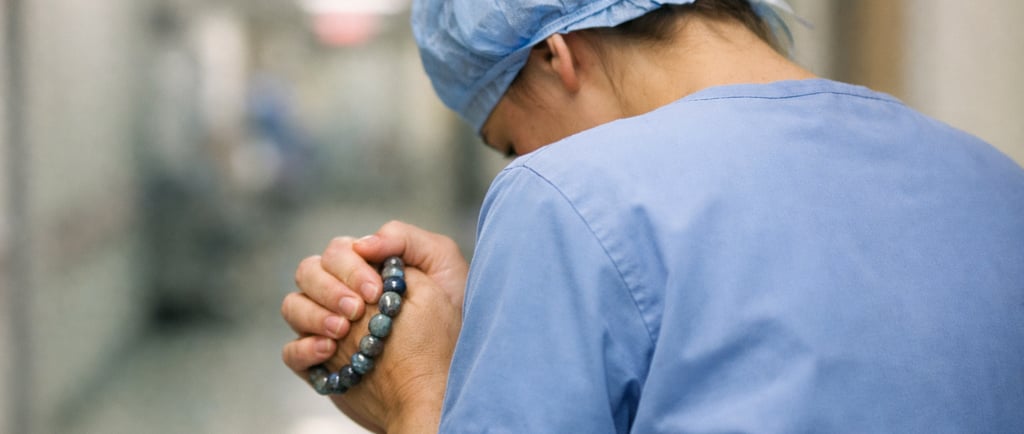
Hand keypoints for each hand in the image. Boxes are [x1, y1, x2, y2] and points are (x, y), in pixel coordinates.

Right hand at [281, 221, 468, 429]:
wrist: (446, 380)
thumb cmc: (450, 320)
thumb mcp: (443, 265)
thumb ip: (405, 239)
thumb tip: (361, 243)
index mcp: (366, 268)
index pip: (338, 251)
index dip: (350, 267)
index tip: (375, 291)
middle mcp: (341, 294)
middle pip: (308, 272)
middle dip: (330, 289)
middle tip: (357, 311)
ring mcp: (327, 328)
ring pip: (293, 306)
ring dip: (312, 314)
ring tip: (342, 331)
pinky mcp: (321, 363)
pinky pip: (291, 351)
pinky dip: (303, 348)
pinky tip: (328, 350)